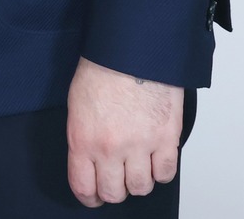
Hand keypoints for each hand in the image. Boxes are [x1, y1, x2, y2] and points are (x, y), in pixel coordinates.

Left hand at [66, 57, 183, 205]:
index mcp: (83, 139)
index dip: (90, 197)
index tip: (94, 195)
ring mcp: (140, 145)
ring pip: (141, 187)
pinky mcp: (166, 138)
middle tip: (117, 179)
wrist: (131, 47)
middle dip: (115, 189)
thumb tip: (89, 160)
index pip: (84, 187)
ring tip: (137, 165)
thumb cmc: (103, 67)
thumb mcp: (77, 105)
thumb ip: (83, 138)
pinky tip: (155, 158)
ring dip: (139, 180)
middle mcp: (110, 148)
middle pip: (115, 193)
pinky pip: (166, 173)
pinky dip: (161, 170)